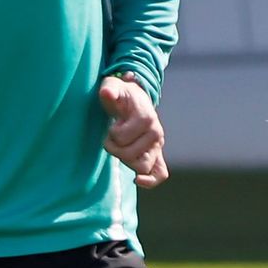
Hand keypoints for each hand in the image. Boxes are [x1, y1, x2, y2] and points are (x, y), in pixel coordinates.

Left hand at [99, 72, 167, 187]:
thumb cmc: (121, 95)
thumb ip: (109, 90)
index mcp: (147, 118)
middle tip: (111, 137)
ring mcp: (158, 145)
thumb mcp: (112, 87)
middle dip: (114, 148)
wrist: (133, 100)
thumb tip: (107, 93)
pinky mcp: (157, 154)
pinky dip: (150, 181)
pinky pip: (160, 174)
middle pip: (130, 156)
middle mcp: (156, 133)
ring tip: (120, 146)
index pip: (122, 138)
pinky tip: (137, 180)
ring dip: (124, 159)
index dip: (111, 135)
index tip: (111, 126)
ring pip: (141, 167)